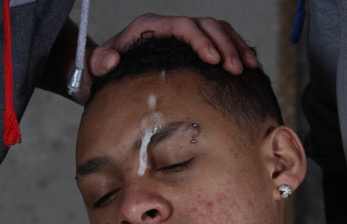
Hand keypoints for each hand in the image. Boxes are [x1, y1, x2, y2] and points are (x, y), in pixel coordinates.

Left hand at [89, 14, 258, 82]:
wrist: (109, 75)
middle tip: (237, 70)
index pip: (182, 26)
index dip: (200, 41)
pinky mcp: (194, 49)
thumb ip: (99, 63)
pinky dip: (237, 52)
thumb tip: (109, 59)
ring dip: (237, 47)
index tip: (214, 61)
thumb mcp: (96, 69)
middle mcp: (171, 27)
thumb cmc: (104, 74)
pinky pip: (221, 42)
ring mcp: (184, 37)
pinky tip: (250, 69)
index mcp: (151, 28)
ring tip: (250, 69)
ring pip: (218, 31)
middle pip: (206, 25)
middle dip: (225, 46)